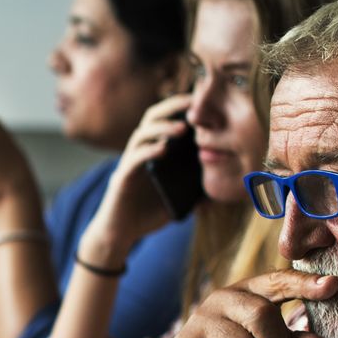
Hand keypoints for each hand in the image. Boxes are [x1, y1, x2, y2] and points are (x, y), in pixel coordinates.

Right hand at [76, 94, 192, 267]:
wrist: (119, 236)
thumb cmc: (146, 217)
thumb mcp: (177, 201)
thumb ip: (194, 193)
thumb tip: (218, 192)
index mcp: (153, 152)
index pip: (166, 120)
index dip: (182, 108)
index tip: (204, 101)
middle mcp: (139, 152)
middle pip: (152, 117)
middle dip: (172, 106)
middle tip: (194, 101)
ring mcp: (129, 164)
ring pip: (142, 134)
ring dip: (162, 127)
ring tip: (183, 128)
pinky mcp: (122, 179)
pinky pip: (134, 159)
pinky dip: (149, 151)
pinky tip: (163, 149)